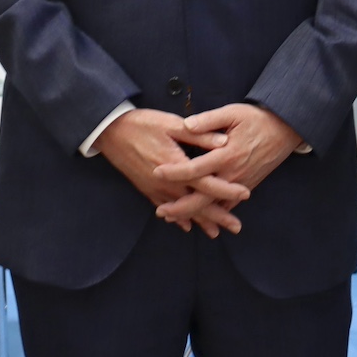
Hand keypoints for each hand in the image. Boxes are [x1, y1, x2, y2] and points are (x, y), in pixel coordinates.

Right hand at [94, 108, 247, 236]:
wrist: (110, 132)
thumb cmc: (142, 124)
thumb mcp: (172, 123)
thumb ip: (199, 134)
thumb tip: (224, 142)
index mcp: (177, 165)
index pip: (208, 182)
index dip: (227, 189)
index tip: (246, 193)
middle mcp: (167, 182)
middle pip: (197, 203)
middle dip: (217, 216)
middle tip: (236, 227)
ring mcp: (155, 188)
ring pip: (182, 210)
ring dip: (200, 221)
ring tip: (215, 232)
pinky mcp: (146, 189)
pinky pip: (165, 208)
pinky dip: (177, 218)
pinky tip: (185, 226)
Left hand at [156, 105, 303, 220]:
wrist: (285, 130)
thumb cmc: (257, 119)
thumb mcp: (232, 113)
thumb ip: (208, 120)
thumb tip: (186, 125)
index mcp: (226, 154)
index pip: (195, 168)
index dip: (174, 172)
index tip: (157, 172)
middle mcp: (233, 173)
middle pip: (203, 197)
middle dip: (180, 207)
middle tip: (160, 211)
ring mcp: (241, 183)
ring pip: (215, 205)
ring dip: (194, 213)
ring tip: (173, 217)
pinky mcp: (247, 186)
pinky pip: (228, 205)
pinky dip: (213, 213)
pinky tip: (199, 217)